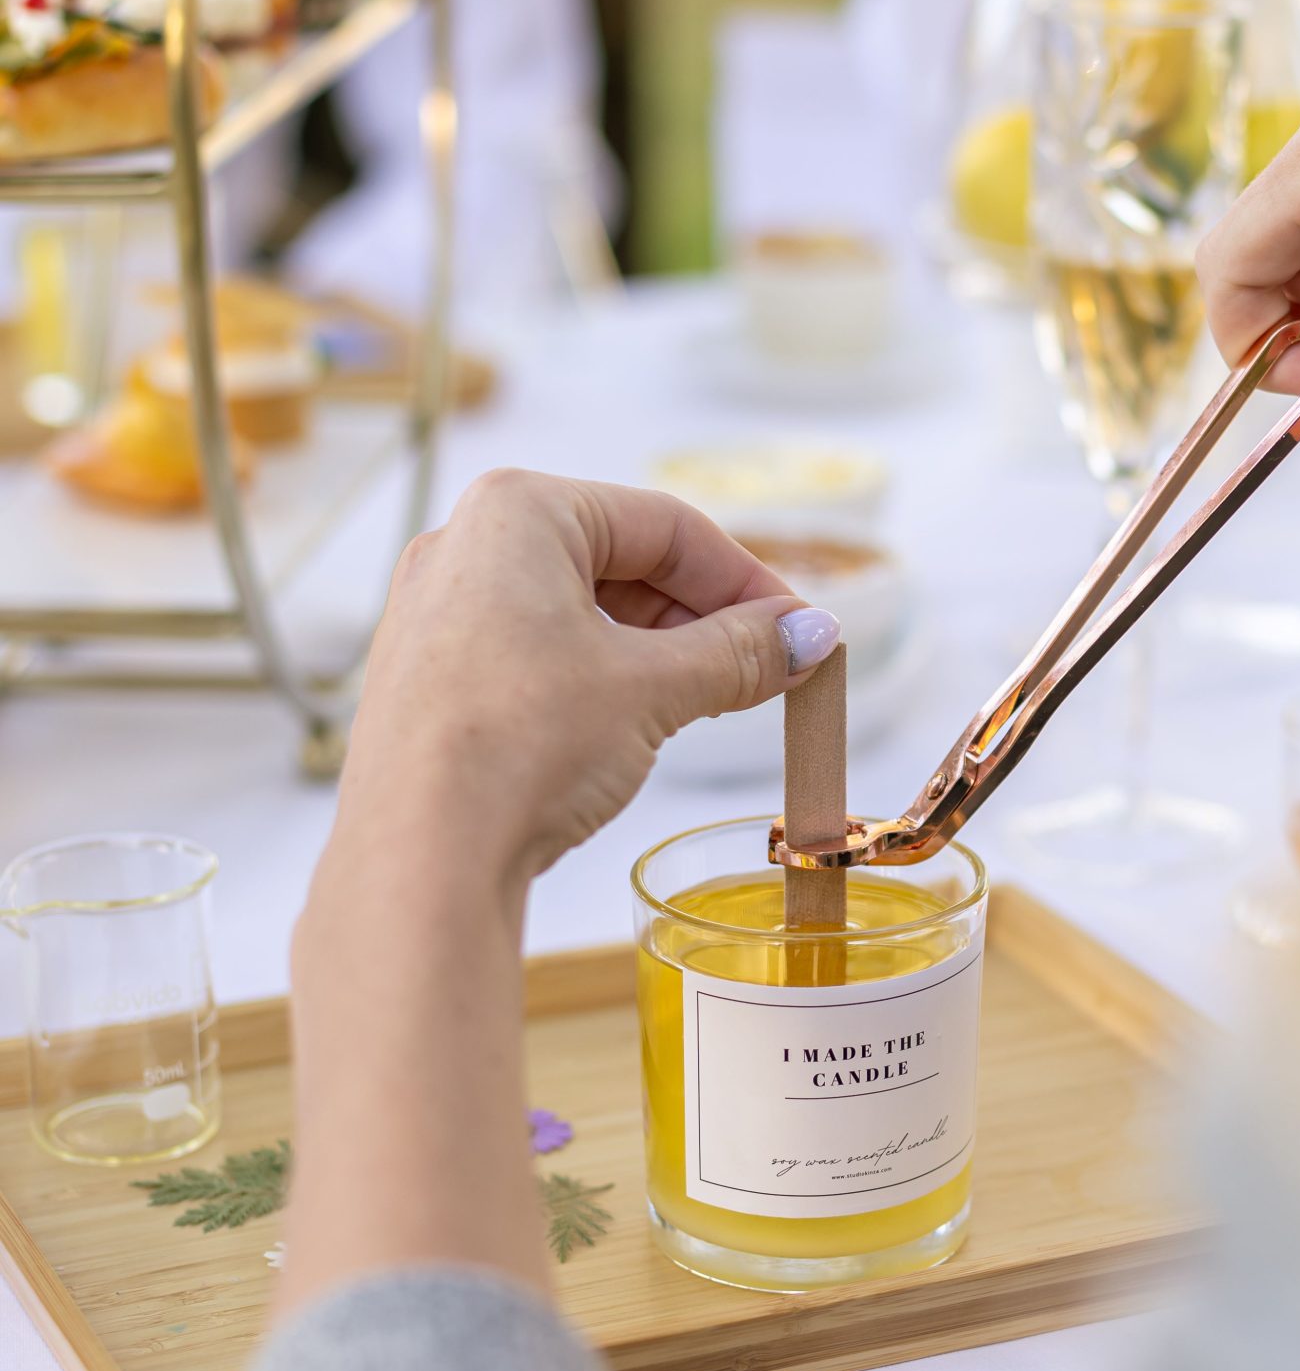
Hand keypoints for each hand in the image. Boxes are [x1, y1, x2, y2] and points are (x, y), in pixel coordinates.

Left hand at [332, 470, 837, 907]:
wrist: (416, 860)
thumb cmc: (519, 746)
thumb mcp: (654, 690)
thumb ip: (740, 653)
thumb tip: (812, 635)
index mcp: (517, 510)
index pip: (665, 525)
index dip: (746, 580)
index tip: (798, 629)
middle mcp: (463, 545)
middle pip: (618, 561)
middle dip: (700, 617)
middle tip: (766, 668)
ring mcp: (436, 612)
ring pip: (575, 610)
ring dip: (653, 651)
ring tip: (711, 701)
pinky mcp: (426, 676)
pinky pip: (532, 652)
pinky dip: (596, 678)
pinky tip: (635, 727)